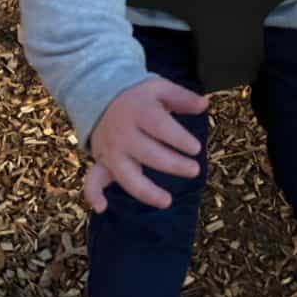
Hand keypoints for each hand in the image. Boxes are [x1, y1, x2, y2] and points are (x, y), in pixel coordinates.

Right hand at [85, 78, 207, 212]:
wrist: (102, 97)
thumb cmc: (139, 97)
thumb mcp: (160, 88)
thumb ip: (182, 97)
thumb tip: (204, 105)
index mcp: (139, 111)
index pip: (159, 126)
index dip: (178, 139)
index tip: (196, 148)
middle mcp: (123, 133)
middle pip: (148, 153)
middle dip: (172, 164)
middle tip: (194, 170)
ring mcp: (111, 150)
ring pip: (126, 175)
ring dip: (145, 191)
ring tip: (167, 201)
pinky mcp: (101, 162)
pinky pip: (92, 180)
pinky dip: (93, 195)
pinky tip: (103, 208)